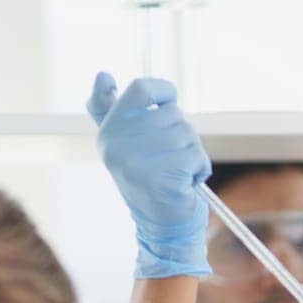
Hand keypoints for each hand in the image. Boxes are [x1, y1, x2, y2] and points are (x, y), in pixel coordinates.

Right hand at [87, 73, 211, 279]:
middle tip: (170, 159)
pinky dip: (199, 169)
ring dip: (192, 153)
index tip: (168, 102)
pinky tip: (186, 184)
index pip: (140, 89)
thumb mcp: (126, 144)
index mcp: (109, 133)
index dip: (163, 92)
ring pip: (187, 134)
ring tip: (178, 173)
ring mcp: (138, 162)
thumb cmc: (150, 180)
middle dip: (181, 134)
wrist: (162, 228)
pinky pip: (195, 155)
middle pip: (171, 113)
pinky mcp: (161, 178)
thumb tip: (102, 74)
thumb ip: (113, 111)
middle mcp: (118, 146)